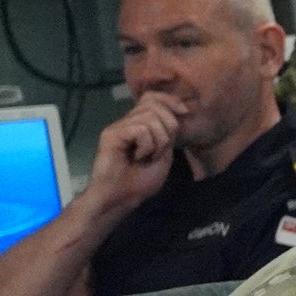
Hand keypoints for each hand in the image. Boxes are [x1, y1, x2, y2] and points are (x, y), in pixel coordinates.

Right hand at [86, 96, 181, 210]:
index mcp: (139, 125)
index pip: (152, 97)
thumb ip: (168, 133)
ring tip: (148, 157)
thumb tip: (178, 111)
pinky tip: (138, 157)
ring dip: (159, 141)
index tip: (184, 111)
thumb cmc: (141, 181)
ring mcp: (118, 127)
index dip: (170, 100)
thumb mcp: (164, 154)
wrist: (121, 198)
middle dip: (169, 126)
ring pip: (150, 117)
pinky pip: (140, 129)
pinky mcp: (111, 134)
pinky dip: (147, 145)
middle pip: (154, 104)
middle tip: (160, 150)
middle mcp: (127, 122)